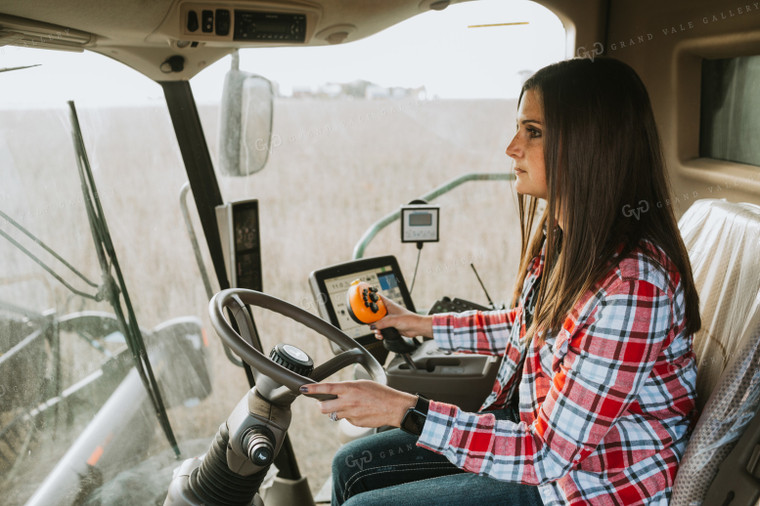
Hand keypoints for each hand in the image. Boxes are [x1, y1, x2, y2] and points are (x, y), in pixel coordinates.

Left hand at [300, 380, 416, 427]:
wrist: (394, 407)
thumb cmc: (381, 393)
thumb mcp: (362, 383)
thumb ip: (347, 388)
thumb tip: (336, 392)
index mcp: (349, 388)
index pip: (326, 388)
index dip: (312, 389)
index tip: (303, 388)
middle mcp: (348, 401)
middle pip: (323, 407)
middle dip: (321, 405)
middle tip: (324, 403)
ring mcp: (351, 414)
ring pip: (334, 415)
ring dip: (337, 411)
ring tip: (350, 406)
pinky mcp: (355, 423)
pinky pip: (346, 420)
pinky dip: (349, 416)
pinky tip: (360, 412)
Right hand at [373, 295, 432, 338]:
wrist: (416, 328)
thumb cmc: (409, 319)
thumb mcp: (393, 320)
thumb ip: (382, 323)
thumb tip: (373, 326)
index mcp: (388, 304)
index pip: (376, 298)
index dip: (369, 299)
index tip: (363, 301)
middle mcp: (387, 311)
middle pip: (374, 313)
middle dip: (371, 320)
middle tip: (370, 324)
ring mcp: (388, 319)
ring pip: (376, 323)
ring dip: (375, 329)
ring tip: (378, 332)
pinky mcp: (390, 326)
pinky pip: (381, 329)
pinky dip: (379, 333)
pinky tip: (381, 336)